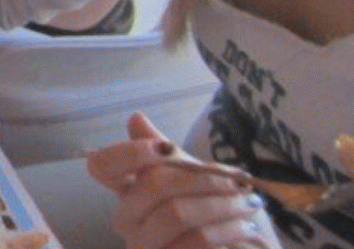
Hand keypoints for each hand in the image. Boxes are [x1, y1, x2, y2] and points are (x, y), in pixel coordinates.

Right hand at [88, 113, 276, 248]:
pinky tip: (247, 230)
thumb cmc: (214, 218)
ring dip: (222, 205)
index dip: (131, 151)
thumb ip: (167, 155)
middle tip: (238, 183)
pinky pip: (197, 241)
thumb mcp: (194, 180)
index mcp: (128, 194)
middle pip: (152, 183)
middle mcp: (127, 221)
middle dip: (202, 178)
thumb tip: (135, 118)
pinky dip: (228, 231)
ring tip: (249, 205)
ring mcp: (144, 246)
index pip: (103, 166)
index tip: (167, 148)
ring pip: (177, 213)